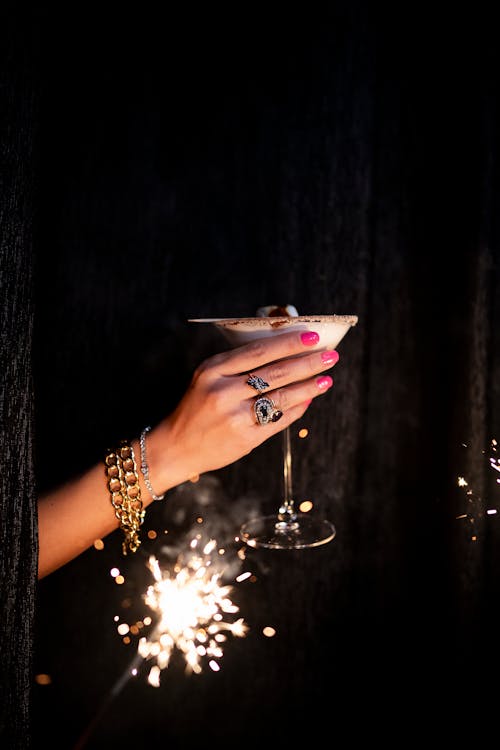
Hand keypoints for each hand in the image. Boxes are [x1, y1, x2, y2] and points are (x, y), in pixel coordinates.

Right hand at [148, 330, 339, 490]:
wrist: (176, 447)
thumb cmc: (196, 408)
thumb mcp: (207, 378)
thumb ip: (238, 366)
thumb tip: (284, 353)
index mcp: (213, 370)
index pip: (258, 352)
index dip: (288, 344)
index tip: (312, 337)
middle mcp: (223, 391)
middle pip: (274, 373)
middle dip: (307, 363)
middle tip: (329, 356)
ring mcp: (234, 417)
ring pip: (281, 397)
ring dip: (308, 387)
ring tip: (326, 379)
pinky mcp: (245, 438)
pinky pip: (278, 420)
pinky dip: (296, 409)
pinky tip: (309, 400)